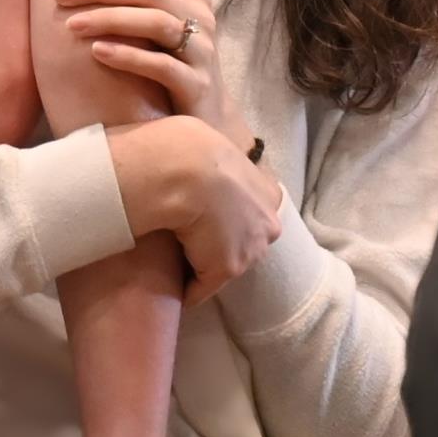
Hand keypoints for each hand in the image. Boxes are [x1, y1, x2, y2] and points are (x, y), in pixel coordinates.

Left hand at [58, 0, 249, 140]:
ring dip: (108, 19)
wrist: (206, 117)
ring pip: (155, 23)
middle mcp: (204, 16)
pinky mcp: (196, 86)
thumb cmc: (179, 56)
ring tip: (71, 24)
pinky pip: (161, 66)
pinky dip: (127, 55)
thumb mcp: (175, 12)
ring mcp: (202, 52)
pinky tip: (96, 53)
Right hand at [107, 115, 281, 306]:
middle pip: (244, 244)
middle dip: (221, 245)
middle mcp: (268, 225)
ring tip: (176, 259)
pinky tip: (168, 283)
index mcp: (268, 193)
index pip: (253, 216)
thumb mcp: (218, 149)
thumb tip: (206, 161)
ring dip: (202, 264)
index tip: (207, 218)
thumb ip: (223, 167)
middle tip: (190, 239)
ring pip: (224, 265)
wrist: (188, 168)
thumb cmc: (195, 148)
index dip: (228, 218)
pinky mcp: (226, 270)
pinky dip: (185, 288)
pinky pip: (201, 289)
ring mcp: (250, 251)